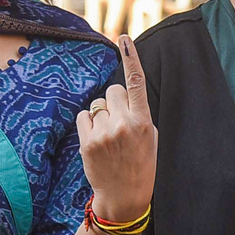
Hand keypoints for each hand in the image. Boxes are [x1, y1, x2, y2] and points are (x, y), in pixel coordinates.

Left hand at [77, 35, 157, 221]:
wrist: (124, 195)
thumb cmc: (141, 163)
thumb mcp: (150, 137)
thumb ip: (139, 113)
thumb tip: (124, 92)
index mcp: (143, 121)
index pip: (137, 83)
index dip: (131, 58)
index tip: (123, 39)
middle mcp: (124, 124)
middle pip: (113, 91)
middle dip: (115, 101)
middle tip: (120, 123)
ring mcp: (104, 133)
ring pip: (98, 105)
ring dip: (102, 115)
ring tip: (110, 137)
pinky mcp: (87, 141)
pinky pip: (84, 116)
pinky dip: (89, 124)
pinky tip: (98, 140)